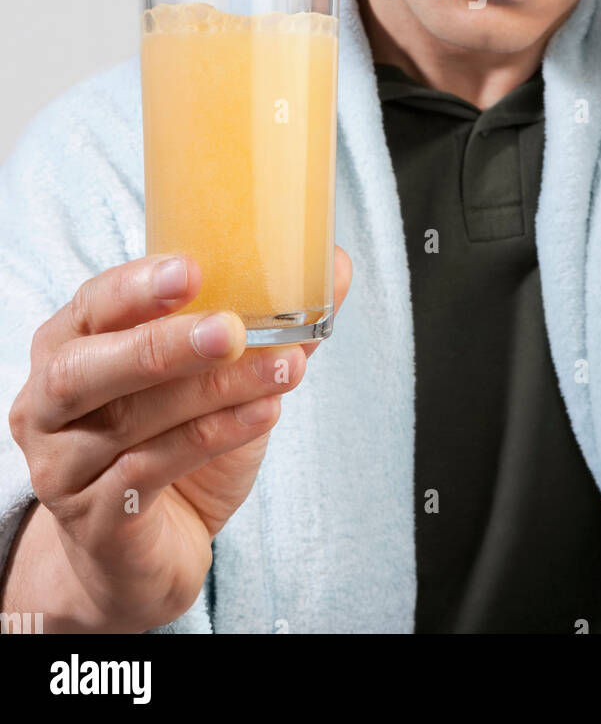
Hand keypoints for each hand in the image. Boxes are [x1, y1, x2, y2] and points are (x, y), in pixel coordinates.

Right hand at [5, 247, 351, 631]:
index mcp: (70, 346)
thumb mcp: (213, 375)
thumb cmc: (172, 442)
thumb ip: (265, 323)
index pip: (91, 305)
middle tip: (232, 328)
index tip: (192, 269)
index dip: (136, 286)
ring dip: (215, 390)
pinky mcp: (98, 520)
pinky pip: (152, 472)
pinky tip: (265, 412)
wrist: (148, 550)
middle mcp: (49, 404)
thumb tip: (334, 265)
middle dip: (162, 343)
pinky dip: (214, 437)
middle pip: (86, 368)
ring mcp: (65, 467)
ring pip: (131, 421)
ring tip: (284, 368)